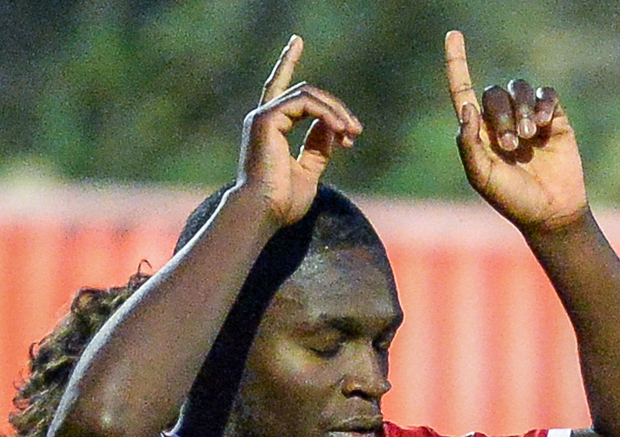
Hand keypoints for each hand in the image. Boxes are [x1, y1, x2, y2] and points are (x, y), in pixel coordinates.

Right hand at [237, 36, 361, 226]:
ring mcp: (264, 117)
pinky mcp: (267, 120)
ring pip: (308, 95)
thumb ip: (318, 148)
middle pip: (306, 93)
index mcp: (270, 129)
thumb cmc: (282, 203)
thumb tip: (332, 128)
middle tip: (356, 130)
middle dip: (335, 107)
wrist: (263, 213)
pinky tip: (342, 131)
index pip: (281, 89)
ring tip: (352, 133)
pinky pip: (305, 104)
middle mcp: (264, 118)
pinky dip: (327, 115)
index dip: (287, 62)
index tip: (297, 41)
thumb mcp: (308, 172)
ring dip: (336, 112)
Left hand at [445, 30, 587, 230]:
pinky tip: (545, 126)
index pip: (463, 92)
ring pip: (519, 90)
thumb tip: (466, 108)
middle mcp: (500, 122)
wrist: (550, 211)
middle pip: (493, 93)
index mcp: (478, 134)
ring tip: (528, 139)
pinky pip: (546, 94)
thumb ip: (469, 145)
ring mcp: (528, 118)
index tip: (452, 35)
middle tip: (511, 146)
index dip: (456, 64)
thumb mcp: (482, 178)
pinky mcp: (553, 118)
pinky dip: (543, 105)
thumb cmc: (512, 200)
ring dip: (522, 111)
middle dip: (501, 116)